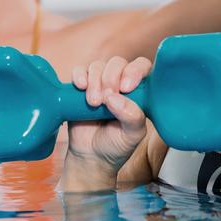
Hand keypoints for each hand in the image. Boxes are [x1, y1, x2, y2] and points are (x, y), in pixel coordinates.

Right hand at [63, 56, 151, 189]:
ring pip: (98, 66)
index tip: (126, 87)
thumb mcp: (133, 135)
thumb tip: (114, 98)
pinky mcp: (81, 87)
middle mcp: (120, 82)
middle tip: (106, 99)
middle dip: (111, 78)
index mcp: (138, 90)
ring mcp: (99, 83)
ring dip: (95, 81)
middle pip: (118, 63)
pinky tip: (81, 87)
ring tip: (94, 103)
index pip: (142, 66)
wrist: (91, 157)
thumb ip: (132, 117)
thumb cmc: (117, 145)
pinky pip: (79, 71)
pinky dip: (79, 75)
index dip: (135, 71)